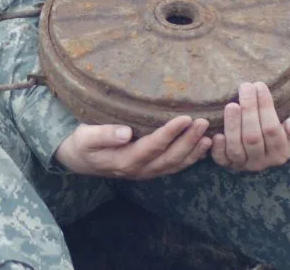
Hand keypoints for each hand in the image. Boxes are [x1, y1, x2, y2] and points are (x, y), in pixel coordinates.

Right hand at [54, 115, 211, 179]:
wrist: (80, 159)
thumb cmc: (82, 143)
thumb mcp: (86, 137)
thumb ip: (104, 135)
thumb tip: (125, 132)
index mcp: (125, 160)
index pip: (153, 146)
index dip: (170, 133)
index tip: (185, 118)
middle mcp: (140, 169)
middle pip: (169, 157)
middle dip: (188, 141)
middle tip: (203, 123)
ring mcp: (147, 172)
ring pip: (175, 165)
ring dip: (193, 151)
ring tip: (209, 136)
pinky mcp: (151, 169)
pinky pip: (174, 167)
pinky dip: (190, 159)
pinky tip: (202, 148)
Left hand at [211, 81, 289, 171]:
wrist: (274, 132)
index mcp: (281, 153)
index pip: (272, 130)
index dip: (265, 108)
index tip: (260, 85)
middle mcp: (262, 162)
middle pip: (252, 138)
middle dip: (248, 111)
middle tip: (245, 87)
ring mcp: (243, 163)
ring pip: (236, 149)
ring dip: (232, 126)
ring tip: (231, 105)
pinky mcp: (227, 162)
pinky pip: (221, 159)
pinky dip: (217, 149)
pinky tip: (216, 134)